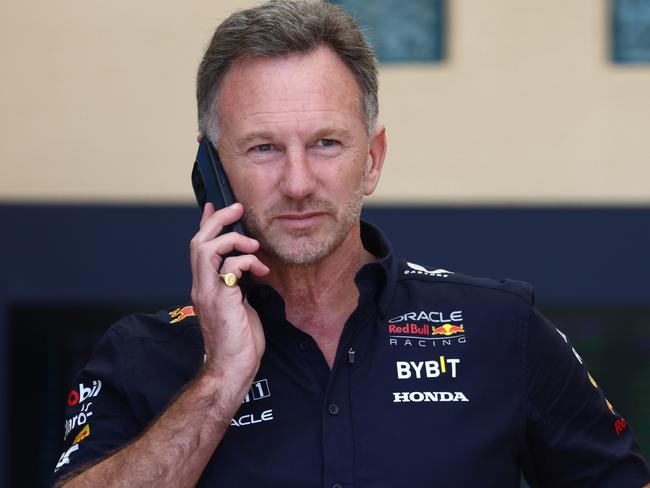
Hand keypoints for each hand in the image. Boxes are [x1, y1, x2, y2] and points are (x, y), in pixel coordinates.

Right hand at [190, 202, 269, 395]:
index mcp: (204, 287)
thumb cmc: (238, 342)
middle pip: (198, 242)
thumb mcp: (238, 305)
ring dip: (233, 240)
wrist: (231, 369)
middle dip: (218, 221)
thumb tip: (246, 270)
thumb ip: (237, 285)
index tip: (215, 207)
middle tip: (237, 210)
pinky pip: (230, 267)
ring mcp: (208, 293)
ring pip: (206, 249)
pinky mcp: (221, 300)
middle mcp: (201, 287)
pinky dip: (247, 261)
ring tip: (253, 245)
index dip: (206, 224)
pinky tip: (261, 270)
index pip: (199, 248)